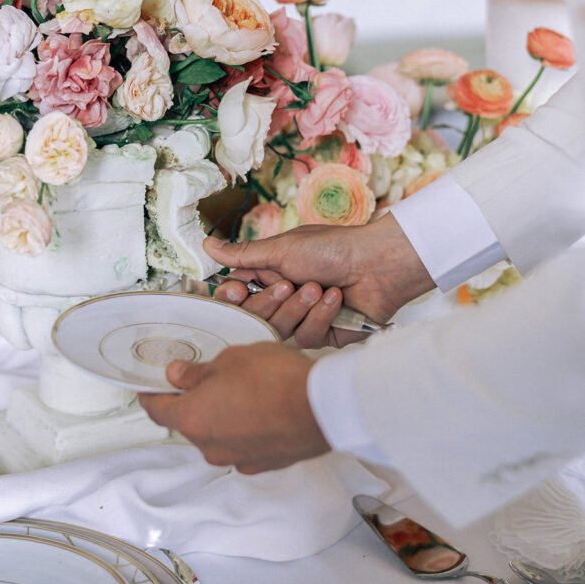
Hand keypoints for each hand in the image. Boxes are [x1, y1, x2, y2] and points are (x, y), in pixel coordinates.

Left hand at [138, 343, 329, 472]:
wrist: (322, 407)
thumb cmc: (274, 378)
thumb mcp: (230, 359)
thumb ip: (198, 372)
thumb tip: (176, 376)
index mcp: (193, 418)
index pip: (157, 410)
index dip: (150, 395)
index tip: (148, 386)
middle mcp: (209, 446)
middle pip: (187, 423)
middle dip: (190, 402)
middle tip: (203, 377)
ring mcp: (236, 459)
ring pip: (215, 435)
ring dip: (218, 416)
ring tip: (238, 390)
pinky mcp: (261, 464)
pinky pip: (240, 445)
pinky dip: (241, 429)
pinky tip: (259, 409)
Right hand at [204, 211, 433, 338]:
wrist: (377, 264)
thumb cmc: (333, 248)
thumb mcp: (282, 248)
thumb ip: (243, 255)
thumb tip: (207, 246)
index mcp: (271, 274)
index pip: (239, 294)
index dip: (235, 298)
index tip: (236, 292)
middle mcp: (285, 297)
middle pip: (256, 316)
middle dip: (270, 301)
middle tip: (286, 285)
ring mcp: (304, 318)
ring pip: (280, 329)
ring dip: (299, 307)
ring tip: (318, 286)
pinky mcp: (324, 335)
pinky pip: (307, 337)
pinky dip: (320, 315)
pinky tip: (336, 298)